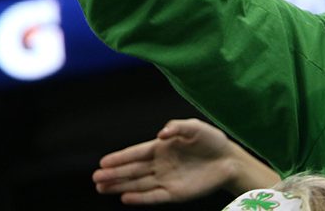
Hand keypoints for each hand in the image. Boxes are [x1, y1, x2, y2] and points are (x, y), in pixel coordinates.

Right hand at [93, 118, 277, 204]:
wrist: (229, 160)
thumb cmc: (212, 141)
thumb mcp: (196, 127)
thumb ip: (177, 127)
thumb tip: (160, 134)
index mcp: (163, 148)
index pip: (136, 153)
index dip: (120, 157)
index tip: (103, 161)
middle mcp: (160, 164)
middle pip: (132, 170)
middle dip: (114, 173)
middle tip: (95, 177)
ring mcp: (166, 179)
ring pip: (138, 184)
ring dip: (120, 186)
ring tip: (102, 187)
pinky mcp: (174, 193)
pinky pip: (153, 196)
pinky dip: (139, 198)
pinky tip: (124, 197)